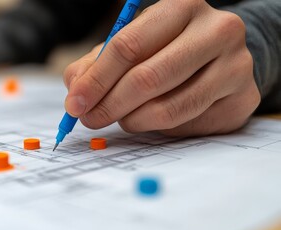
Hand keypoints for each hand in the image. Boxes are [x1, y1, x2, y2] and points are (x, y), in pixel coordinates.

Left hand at [64, 0, 259, 136]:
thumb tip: (76, 91)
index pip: (127, 45)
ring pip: (169, 108)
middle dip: (110, 105)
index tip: (75, 104)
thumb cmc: (167, 48)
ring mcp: (236, 65)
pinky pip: (189, 125)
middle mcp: (216, 30)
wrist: (221, 56)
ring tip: (122, 119)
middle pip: (148, 78)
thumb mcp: (131, 45)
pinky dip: (161, 128)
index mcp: (182, 7)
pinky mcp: (244, 99)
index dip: (96, 80)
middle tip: (90, 120)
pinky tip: (154, 119)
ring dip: (133, 120)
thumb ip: (97, 64)